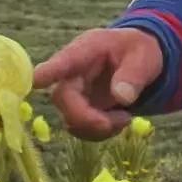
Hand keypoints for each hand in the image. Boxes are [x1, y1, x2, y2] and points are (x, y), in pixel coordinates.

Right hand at [29, 27, 163, 140]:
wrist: (137, 60)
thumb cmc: (137, 50)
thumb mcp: (144, 56)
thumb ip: (134, 74)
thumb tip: (122, 97)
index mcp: (86, 50)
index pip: (65, 61)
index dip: (49, 71)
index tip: (36, 80)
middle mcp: (72, 72)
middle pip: (62, 98)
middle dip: (88, 117)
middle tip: (123, 120)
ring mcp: (72, 92)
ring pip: (70, 119)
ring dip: (98, 127)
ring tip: (125, 117)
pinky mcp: (77, 109)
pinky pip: (80, 129)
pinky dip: (100, 132)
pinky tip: (118, 121)